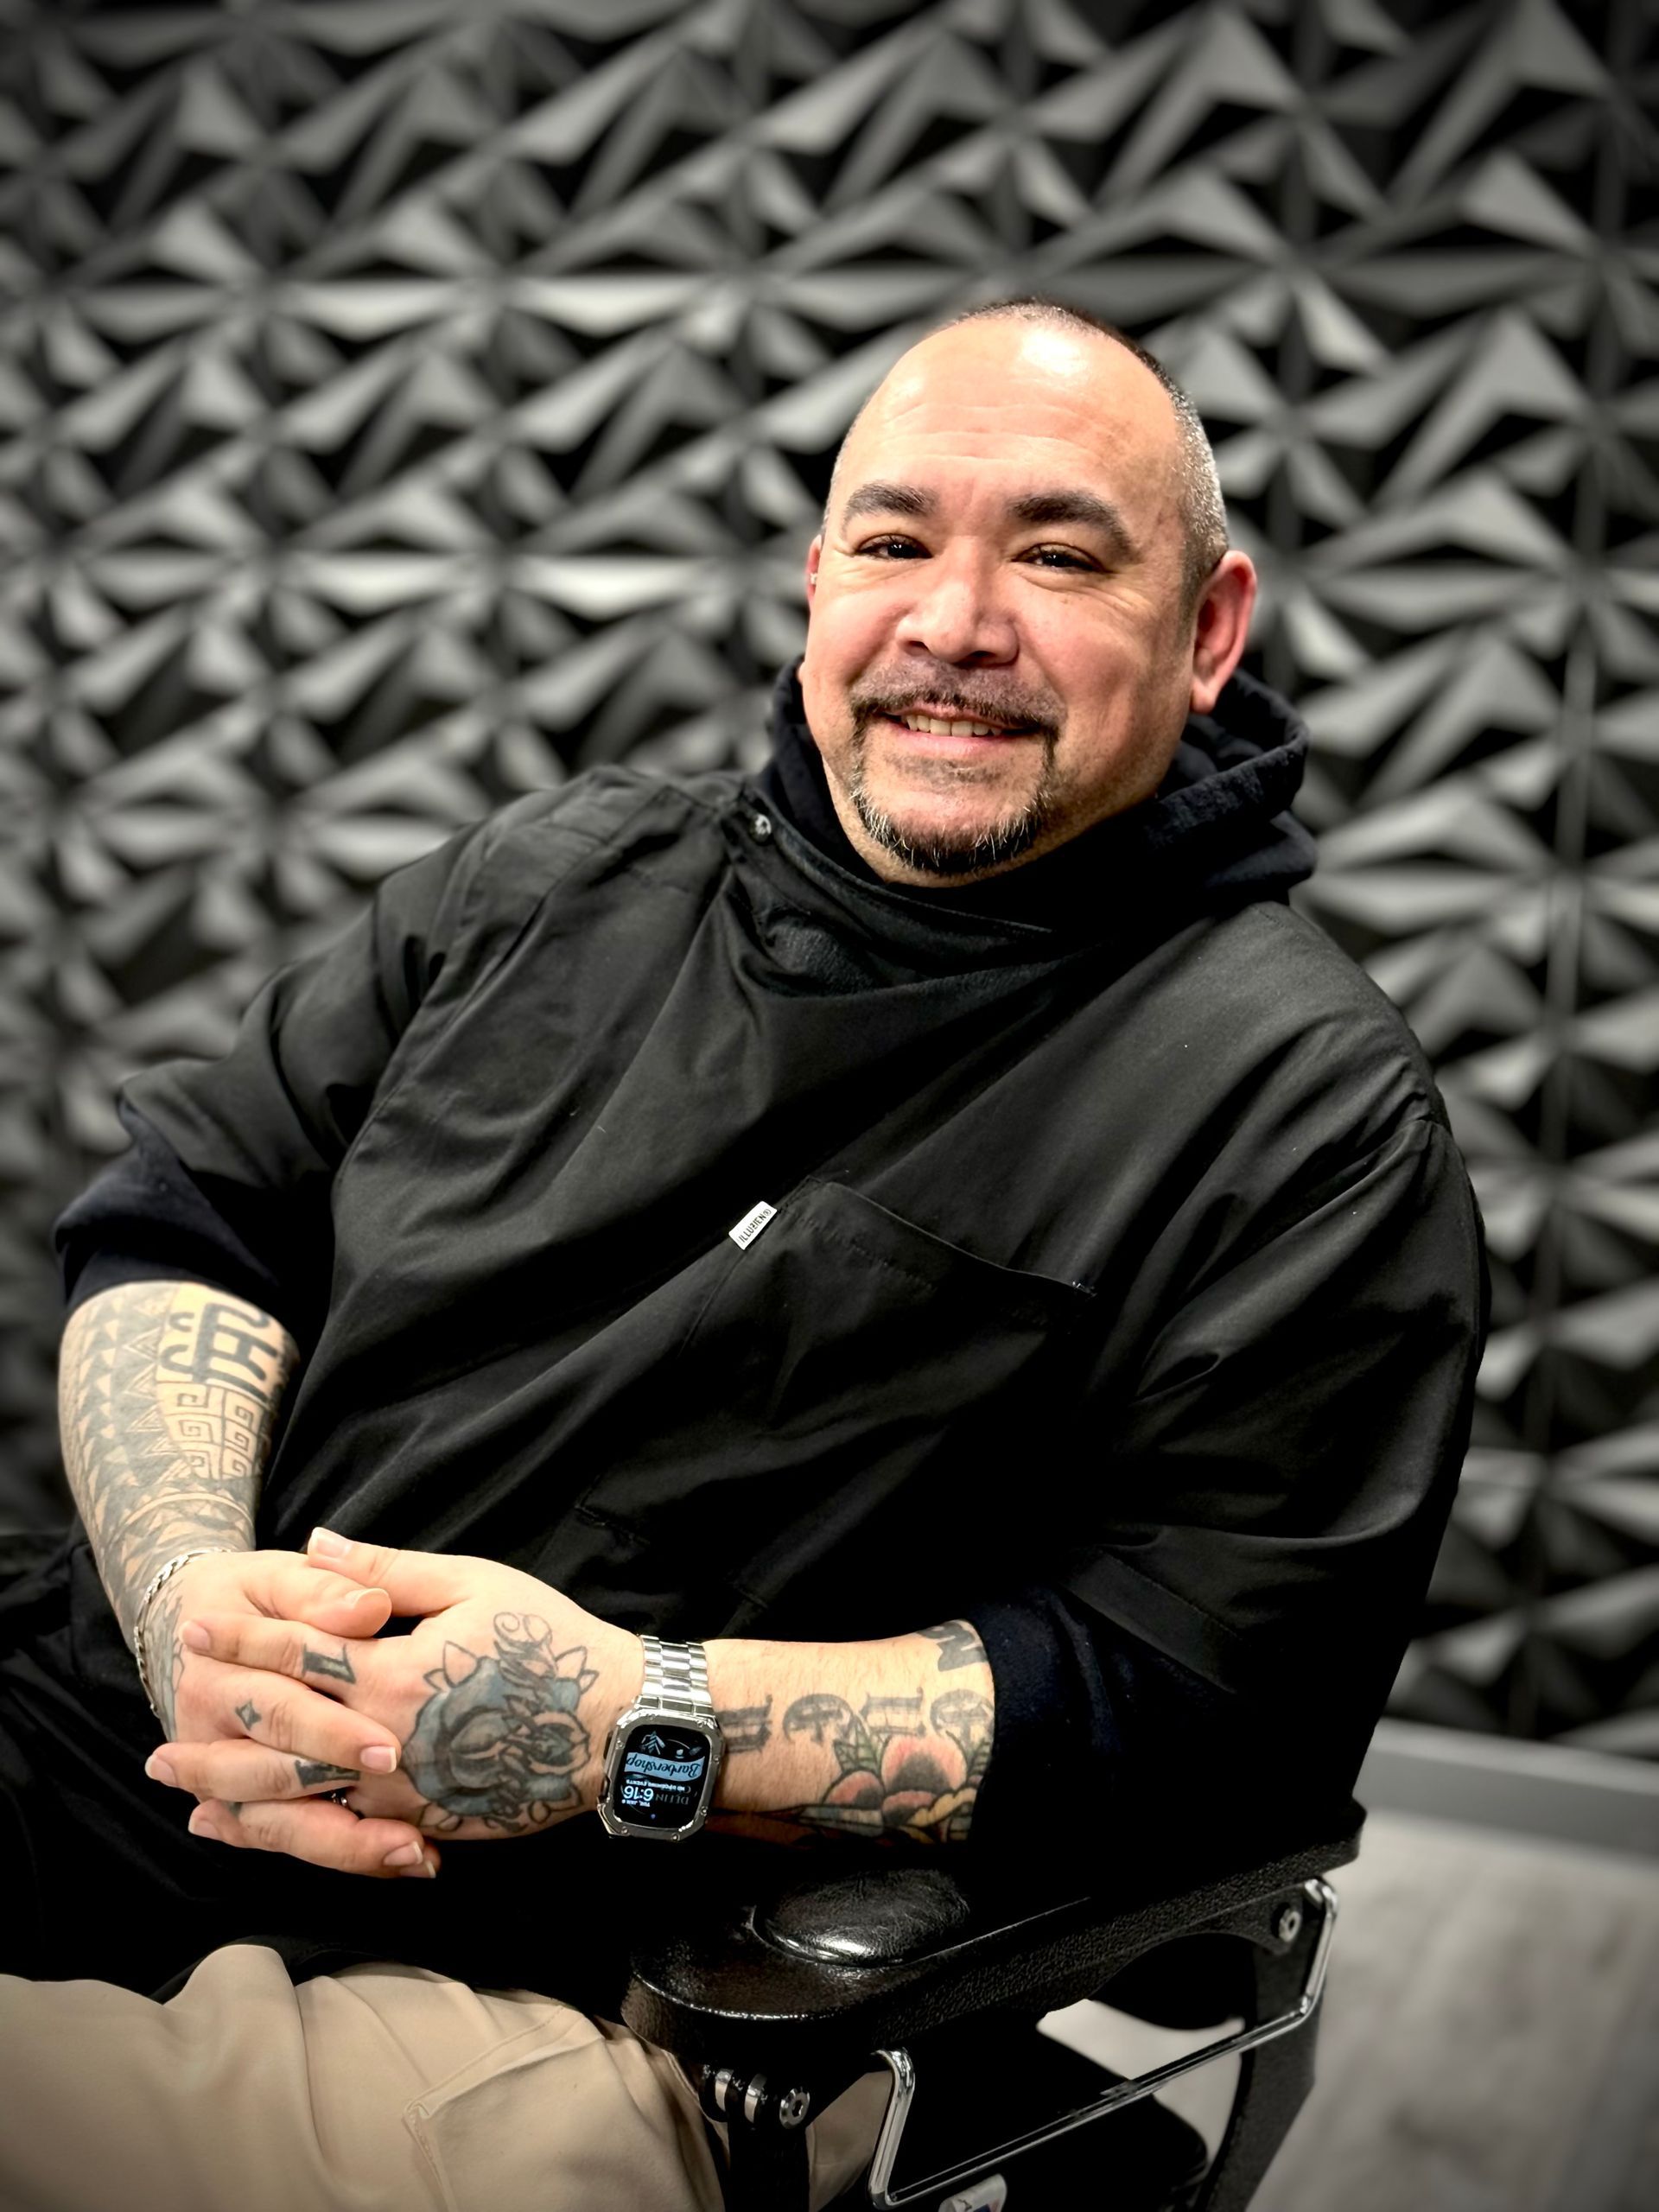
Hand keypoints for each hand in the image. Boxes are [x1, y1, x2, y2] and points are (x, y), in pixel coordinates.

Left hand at [162, 1531, 640, 1876]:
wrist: (616, 1726)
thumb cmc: (551, 1643)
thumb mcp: (473, 1584)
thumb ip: (386, 1571)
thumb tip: (318, 1542)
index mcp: (395, 1675)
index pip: (298, 1655)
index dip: (242, 1638)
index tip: (194, 1627)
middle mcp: (387, 1743)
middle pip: (279, 1739)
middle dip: (215, 1732)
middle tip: (157, 1736)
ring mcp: (404, 1794)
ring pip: (298, 1799)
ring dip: (234, 1795)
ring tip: (183, 1793)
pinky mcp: (424, 1824)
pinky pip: (340, 1834)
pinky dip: (287, 1833)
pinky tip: (254, 1829)